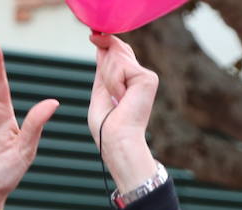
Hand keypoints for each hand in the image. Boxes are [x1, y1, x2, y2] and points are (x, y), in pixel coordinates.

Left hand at [87, 34, 158, 193]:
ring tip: (115, 100)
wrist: (116, 140)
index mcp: (131, 80)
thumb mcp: (101, 89)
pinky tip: (121, 98)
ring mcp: (146, 77)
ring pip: (117, 57)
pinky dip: (113, 82)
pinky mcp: (148, 79)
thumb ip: (104, 68)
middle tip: (110, 93)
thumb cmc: (106, 125)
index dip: (106, 43)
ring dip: (108, 78)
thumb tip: (102, 44)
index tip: (93, 36)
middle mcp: (141, 76)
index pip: (119, 53)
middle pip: (117, 50)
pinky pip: (121, 66)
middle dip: (105, 65)